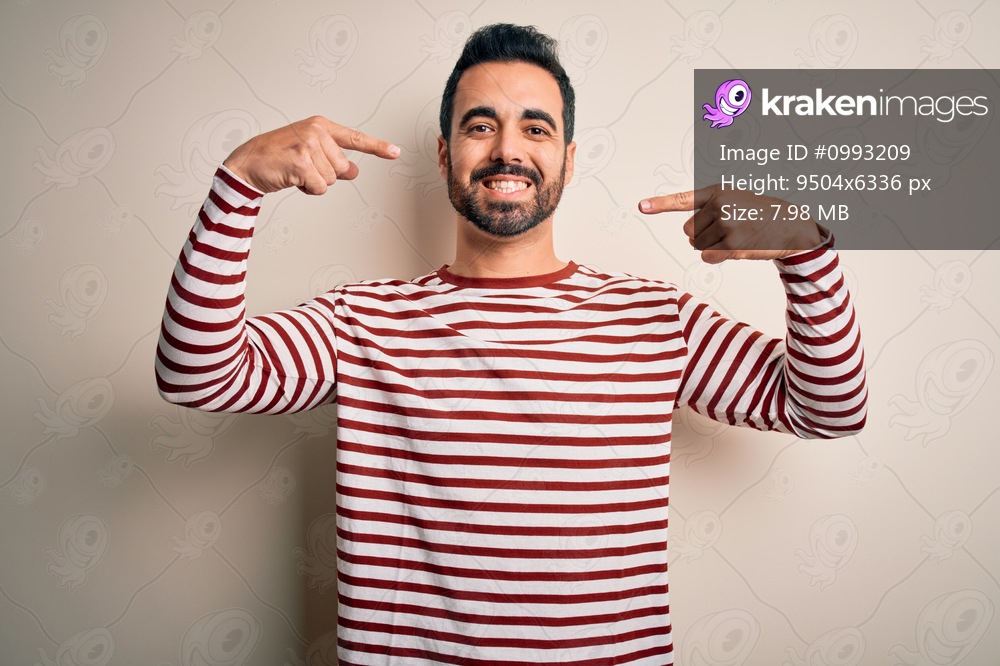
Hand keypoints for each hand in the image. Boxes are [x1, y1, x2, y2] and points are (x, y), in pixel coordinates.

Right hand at [223, 116, 399, 194]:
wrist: (247, 163)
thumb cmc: (277, 157)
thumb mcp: (308, 154)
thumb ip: (333, 161)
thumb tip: (354, 170)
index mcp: (321, 126)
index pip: (354, 138)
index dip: (377, 147)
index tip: (396, 152)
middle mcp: (317, 132)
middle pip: (343, 167)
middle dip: (325, 175)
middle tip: (303, 167)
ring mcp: (308, 145)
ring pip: (331, 179)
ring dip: (314, 182)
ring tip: (295, 171)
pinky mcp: (301, 162)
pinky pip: (319, 188)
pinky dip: (308, 189)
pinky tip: (292, 178)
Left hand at [638, 185, 822, 263]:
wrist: (789, 224)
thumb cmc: (757, 214)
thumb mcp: (734, 202)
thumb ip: (708, 212)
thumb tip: (689, 236)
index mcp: (717, 192)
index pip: (683, 199)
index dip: (660, 204)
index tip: (641, 206)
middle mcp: (719, 206)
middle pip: (689, 231)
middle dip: (704, 234)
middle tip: (730, 228)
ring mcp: (726, 224)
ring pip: (698, 245)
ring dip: (714, 246)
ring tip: (737, 236)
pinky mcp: (732, 244)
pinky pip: (708, 257)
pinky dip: (718, 257)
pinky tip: (737, 247)